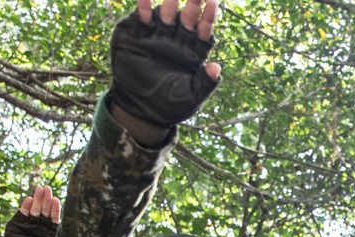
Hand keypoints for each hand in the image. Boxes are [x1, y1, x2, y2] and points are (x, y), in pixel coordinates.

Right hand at [0, 185, 60, 236]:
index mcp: (50, 230)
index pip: (54, 217)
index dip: (55, 208)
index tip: (56, 200)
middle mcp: (41, 223)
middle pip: (45, 209)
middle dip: (46, 199)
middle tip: (47, 188)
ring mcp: (30, 221)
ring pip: (35, 207)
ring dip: (37, 198)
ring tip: (39, 189)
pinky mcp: (19, 222)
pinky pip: (23, 212)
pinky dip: (25, 205)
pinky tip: (29, 199)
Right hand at [110, 0, 220, 129]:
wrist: (138, 109)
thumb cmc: (169, 106)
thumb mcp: (191, 98)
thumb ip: (205, 83)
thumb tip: (216, 67)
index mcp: (193, 52)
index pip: (204, 31)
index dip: (208, 17)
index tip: (213, 3)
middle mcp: (178, 39)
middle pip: (188, 17)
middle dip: (193, 3)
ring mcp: (157, 34)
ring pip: (167, 13)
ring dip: (171, 3)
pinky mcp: (137, 33)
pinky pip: (142, 15)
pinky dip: (144, 6)